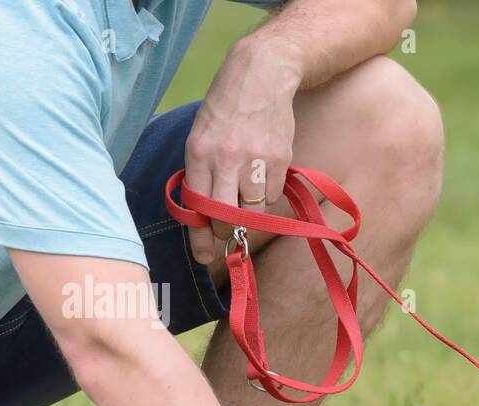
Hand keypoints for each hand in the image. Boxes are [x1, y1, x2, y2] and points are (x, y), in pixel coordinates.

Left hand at [184, 37, 302, 264]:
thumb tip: (204, 218)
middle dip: (228, 229)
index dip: (202, 237)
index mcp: (199, 153)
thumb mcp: (201, 136)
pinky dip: (269, 193)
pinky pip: (274, 196)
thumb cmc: (225, 110)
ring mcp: (255, 160)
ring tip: (247, 192)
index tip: (205, 256)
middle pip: (227, 217)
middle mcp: (225, 158)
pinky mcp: (280, 160)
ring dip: (251, 212)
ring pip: (254, 212)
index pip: (198, 207)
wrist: (261, 75)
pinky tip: (263, 171)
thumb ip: (201, 174)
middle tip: (229, 227)